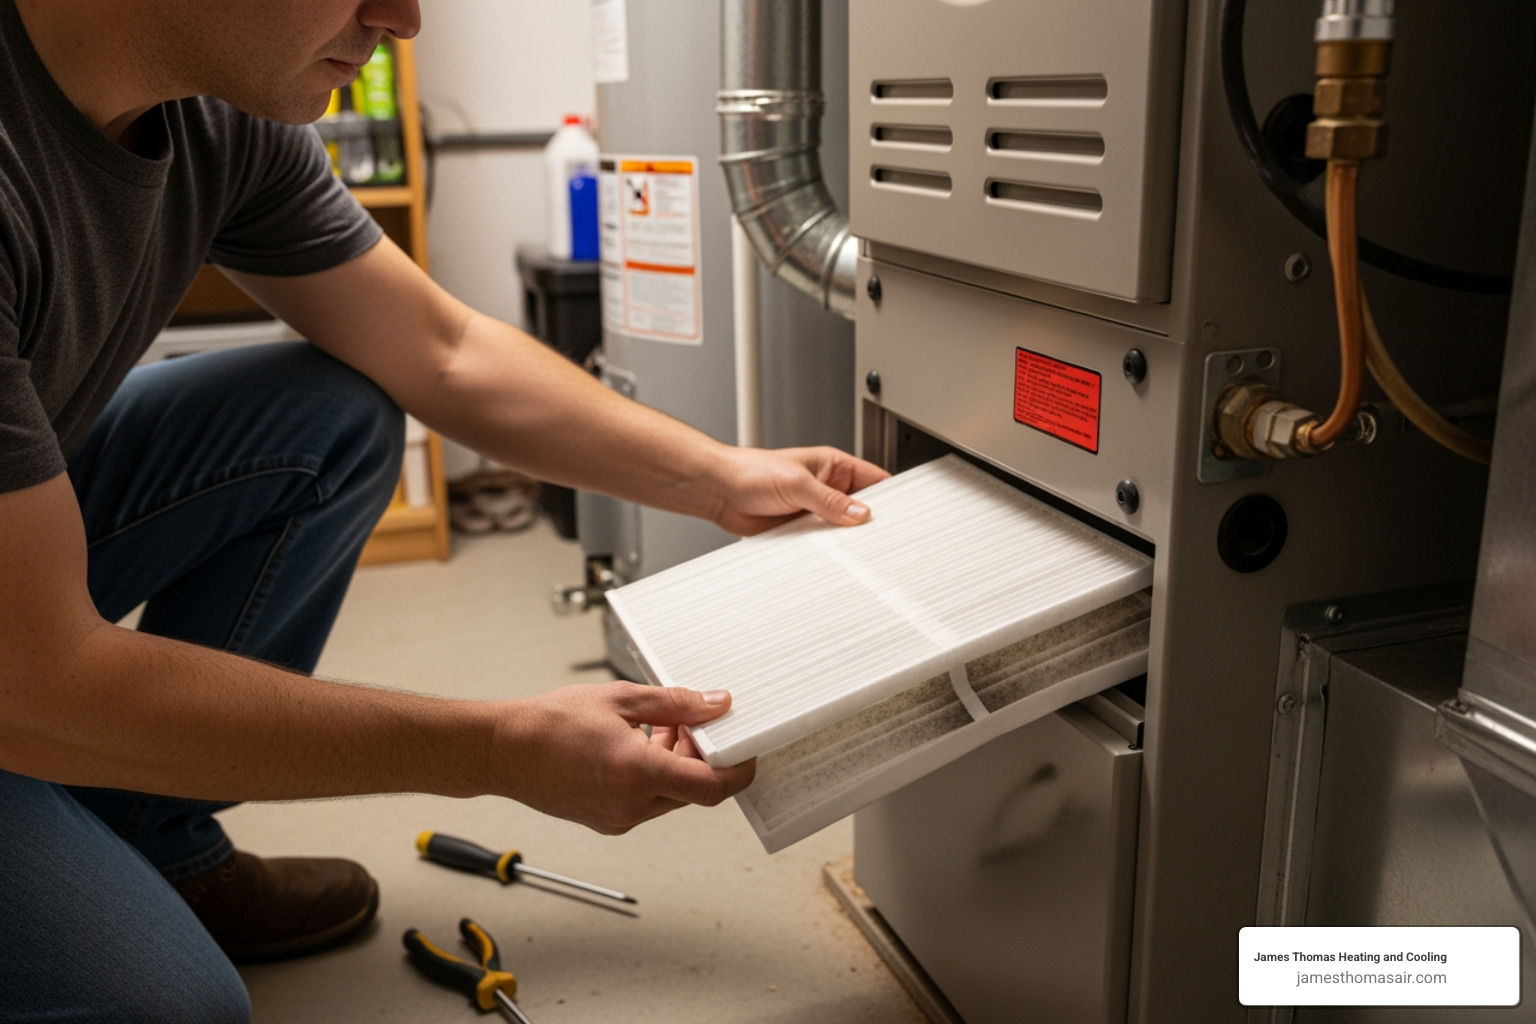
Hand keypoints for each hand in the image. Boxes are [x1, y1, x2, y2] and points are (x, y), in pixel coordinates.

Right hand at [491, 682, 754, 834]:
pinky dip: (654, 775)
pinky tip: (636, 745)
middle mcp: (630, 805)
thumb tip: (715, 705)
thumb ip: (675, 703)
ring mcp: (617, 818)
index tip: (746, 750)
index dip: (739, 770)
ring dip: (676, 764)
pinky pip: (648, 802)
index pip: (711, 786)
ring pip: (671, 796)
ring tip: (655, 728)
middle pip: (694, 791)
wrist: (503, 750)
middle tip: (688, 722)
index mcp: (636, 773)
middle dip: (701, 756)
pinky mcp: (607, 821)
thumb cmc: (549, 723)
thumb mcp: (620, 698)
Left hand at [710, 447, 889, 536]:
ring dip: (845, 540)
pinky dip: (827, 551)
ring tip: (854, 551)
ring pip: (842, 530)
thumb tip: (860, 514)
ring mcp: (815, 511)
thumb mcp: (797, 483)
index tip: (902, 515)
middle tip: (878, 540)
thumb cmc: (750, 471)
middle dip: (869, 524)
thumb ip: (830, 500)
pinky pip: (822, 544)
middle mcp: (827, 489)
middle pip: (861, 510)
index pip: (875, 480)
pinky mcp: (800, 530)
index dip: (891, 497)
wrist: (719, 490)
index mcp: (834, 467)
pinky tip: (831, 557)